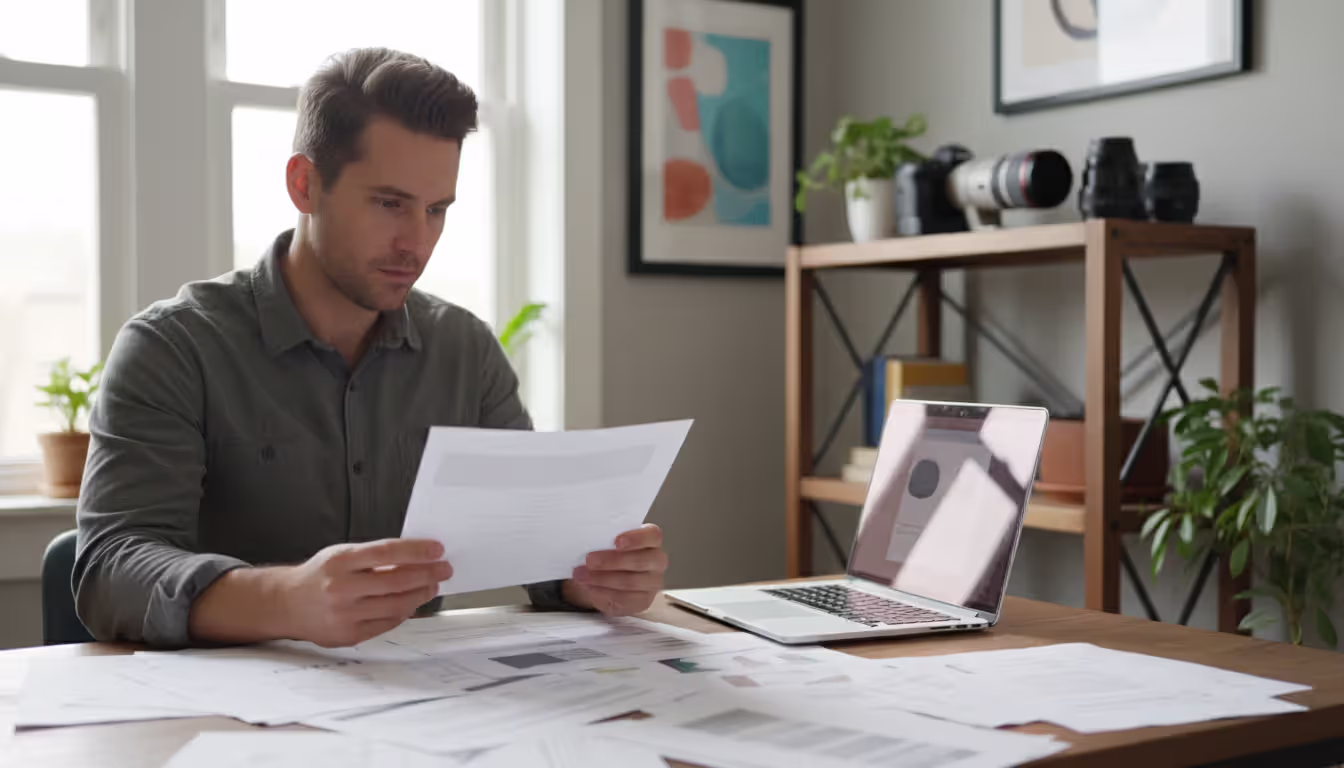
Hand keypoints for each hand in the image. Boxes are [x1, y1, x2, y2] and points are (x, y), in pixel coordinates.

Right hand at [277, 538, 452, 646]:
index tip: (437, 550)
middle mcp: (341, 588)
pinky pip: (386, 624)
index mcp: (340, 561)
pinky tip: (412, 604)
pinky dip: (404, 613)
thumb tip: (416, 557)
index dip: (417, 551)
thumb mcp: (342, 554)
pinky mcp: (348, 635)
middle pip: (396, 581)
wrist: (286, 603)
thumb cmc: (320, 575)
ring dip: (421, 595)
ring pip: (396, 606)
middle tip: (444, 569)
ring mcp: (344, 614)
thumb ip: (374, 556)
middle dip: (428, 574)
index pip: (387, 552)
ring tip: (432, 586)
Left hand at [563, 524, 666, 615]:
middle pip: (640, 560)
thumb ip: (604, 540)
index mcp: (651, 540)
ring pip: (631, 581)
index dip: (636, 538)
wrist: (610, 581)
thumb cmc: (611, 554)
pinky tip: (590, 588)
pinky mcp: (643, 600)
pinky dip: (604, 593)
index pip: (652, 535)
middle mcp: (657, 560)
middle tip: (590, 560)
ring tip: (582, 575)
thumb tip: (588, 540)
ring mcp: (653, 582)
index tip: (617, 541)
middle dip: (612, 561)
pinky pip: (624, 599)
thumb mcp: (608, 543)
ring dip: (603, 579)